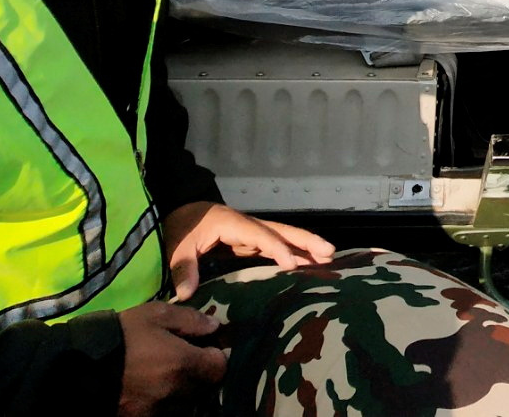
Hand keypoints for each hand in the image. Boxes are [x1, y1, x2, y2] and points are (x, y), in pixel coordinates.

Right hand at [117, 301, 225, 416]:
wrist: (77, 364)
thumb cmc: (121, 334)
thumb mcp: (156, 314)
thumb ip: (190, 320)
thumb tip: (214, 327)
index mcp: (182, 364)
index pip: (219, 368)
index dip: (214, 357)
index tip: (202, 349)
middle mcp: (174, 393)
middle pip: (202, 388)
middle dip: (198, 375)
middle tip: (182, 362)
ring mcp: (156, 411)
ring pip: (184, 404)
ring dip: (180, 392)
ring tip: (164, 377)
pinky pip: (162, 413)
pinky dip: (161, 404)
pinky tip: (150, 390)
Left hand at [162, 201, 333, 301]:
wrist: (180, 212)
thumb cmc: (181, 227)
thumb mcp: (178, 246)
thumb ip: (183, 268)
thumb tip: (186, 295)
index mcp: (233, 224)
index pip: (260, 236)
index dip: (276, 248)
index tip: (291, 264)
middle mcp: (248, 226)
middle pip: (282, 231)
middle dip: (306, 241)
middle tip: (330, 253)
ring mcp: (251, 234)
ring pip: (283, 238)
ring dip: (305, 247)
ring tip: (329, 259)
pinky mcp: (250, 242)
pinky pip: (276, 247)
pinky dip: (293, 254)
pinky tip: (305, 265)